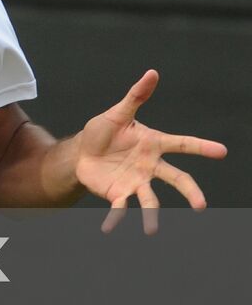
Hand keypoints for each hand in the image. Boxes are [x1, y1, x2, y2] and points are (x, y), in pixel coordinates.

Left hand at [69, 70, 227, 233]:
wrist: (81, 152)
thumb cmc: (103, 132)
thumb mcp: (117, 114)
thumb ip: (136, 97)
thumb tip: (152, 73)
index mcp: (153, 144)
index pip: (181, 145)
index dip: (201, 147)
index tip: (222, 152)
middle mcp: (150, 166)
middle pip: (176, 180)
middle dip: (190, 193)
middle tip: (201, 206)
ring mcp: (136, 182)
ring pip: (150, 200)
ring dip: (151, 216)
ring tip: (151, 231)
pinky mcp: (119, 194)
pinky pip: (120, 208)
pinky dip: (116, 219)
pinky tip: (108, 229)